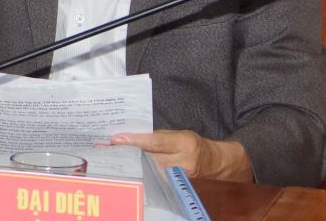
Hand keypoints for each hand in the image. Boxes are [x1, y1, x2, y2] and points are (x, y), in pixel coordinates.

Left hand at [108, 131, 253, 181]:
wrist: (220, 166)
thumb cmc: (197, 146)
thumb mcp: (181, 135)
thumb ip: (159, 138)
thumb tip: (133, 139)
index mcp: (185, 144)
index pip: (155, 142)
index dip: (135, 141)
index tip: (116, 139)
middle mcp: (184, 163)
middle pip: (150, 160)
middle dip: (128, 156)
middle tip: (106, 152)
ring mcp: (182, 179)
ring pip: (151, 173)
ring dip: (132, 168)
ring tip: (113, 163)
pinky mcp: (180, 189)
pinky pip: (157, 183)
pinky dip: (142, 178)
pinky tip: (129, 175)